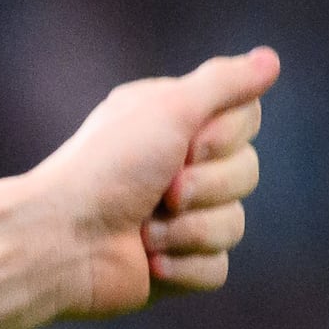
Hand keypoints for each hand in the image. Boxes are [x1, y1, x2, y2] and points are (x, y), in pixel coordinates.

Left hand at [28, 46, 274, 318]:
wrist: (59, 242)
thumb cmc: (105, 168)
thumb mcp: (167, 108)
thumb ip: (223, 83)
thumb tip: (269, 59)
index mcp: (173, 123)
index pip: (247, 120)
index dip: (224, 138)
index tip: (185, 143)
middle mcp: (178, 167)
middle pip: (248, 173)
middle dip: (206, 186)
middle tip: (162, 190)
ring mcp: (177, 220)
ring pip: (235, 225)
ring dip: (188, 229)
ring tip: (142, 231)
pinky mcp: (174, 267)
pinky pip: (216, 269)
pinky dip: (183, 267)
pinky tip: (146, 263)